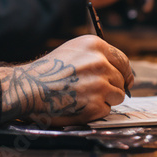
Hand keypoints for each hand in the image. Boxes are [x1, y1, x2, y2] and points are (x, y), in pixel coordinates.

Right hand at [0, 35, 132, 125]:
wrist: (29, 87)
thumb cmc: (48, 70)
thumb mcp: (74, 50)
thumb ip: (96, 56)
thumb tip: (117, 69)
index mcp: (95, 46)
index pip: (123, 60)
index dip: (125, 72)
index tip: (126, 80)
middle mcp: (100, 63)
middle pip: (121, 80)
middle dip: (112, 87)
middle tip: (93, 91)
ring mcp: (100, 85)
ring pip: (117, 96)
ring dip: (105, 99)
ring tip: (83, 96)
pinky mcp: (96, 105)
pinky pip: (106, 110)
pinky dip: (95, 111)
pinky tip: (79, 104)